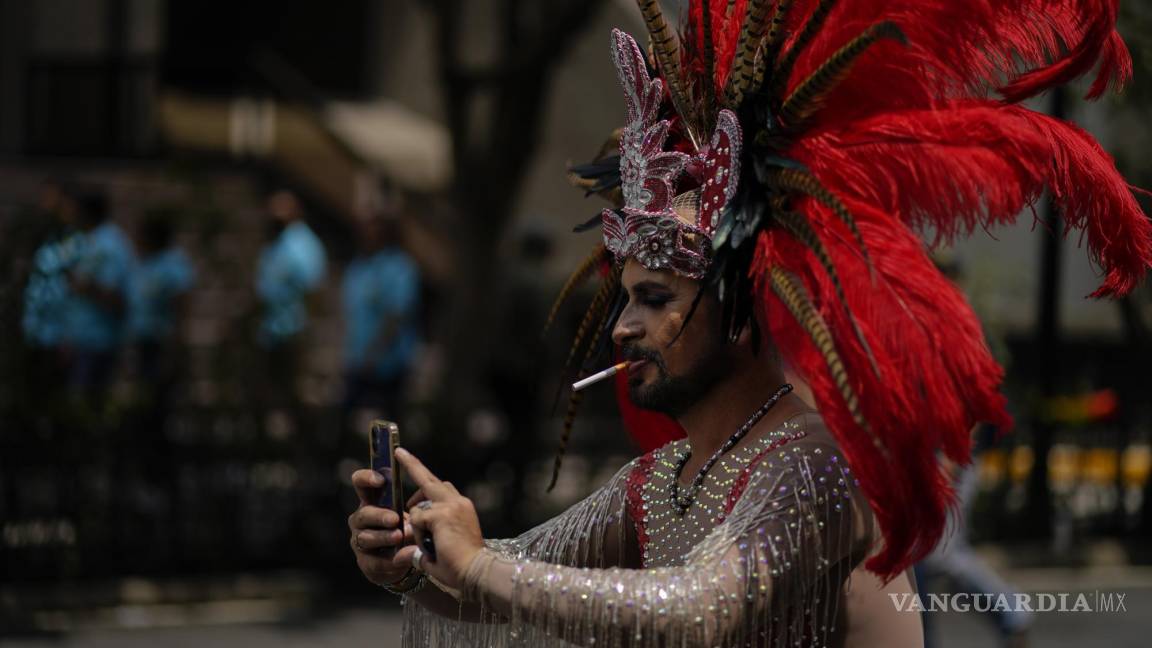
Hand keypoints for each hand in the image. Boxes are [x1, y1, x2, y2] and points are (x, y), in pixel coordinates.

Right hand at [348, 468, 416, 586]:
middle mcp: (361, 518)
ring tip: (400, 537)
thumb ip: (416, 506)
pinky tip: (400, 558)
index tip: (381, 480)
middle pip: (364, 513)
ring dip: (384, 537)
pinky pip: (374, 561)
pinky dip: (389, 559)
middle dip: (380, 515)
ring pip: (366, 537)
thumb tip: (422, 508)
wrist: (405, 560)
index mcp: (371, 500)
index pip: (360, 483)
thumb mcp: (413, 514)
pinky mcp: (365, 562)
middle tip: (395, 519)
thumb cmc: (408, 529)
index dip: (367, 478)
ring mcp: (360, 540)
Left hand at [394, 447, 484, 592]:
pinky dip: (418, 535)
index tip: (414, 464)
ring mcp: (450, 506)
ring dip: (417, 524)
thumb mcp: (440, 551)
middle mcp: (458, 502)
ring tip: (428, 543)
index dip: (426, 478)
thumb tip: (405, 553)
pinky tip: (431, 546)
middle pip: (430, 480)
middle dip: (413, 466)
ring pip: (419, 506)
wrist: (476, 571)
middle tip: (399, 452)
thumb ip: (424, 546)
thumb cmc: (461, 567)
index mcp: (461, 508)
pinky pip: (418, 520)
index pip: (441, 487)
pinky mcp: (441, 514)